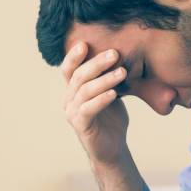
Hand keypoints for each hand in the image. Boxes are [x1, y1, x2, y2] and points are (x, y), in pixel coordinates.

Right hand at [61, 42, 128, 167]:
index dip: (73, 56)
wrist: (112, 148)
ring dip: (104, 80)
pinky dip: (101, 99)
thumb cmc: (111, 118)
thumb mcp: (110, 93)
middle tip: (114, 54)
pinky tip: (114, 93)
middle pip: (78, 76)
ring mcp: (72, 113)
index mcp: (73, 90)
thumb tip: (120, 53)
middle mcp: (69, 99)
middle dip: (96, 63)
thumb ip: (108, 77)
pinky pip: (88, 109)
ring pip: (85, 91)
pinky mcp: (80, 125)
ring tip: (122, 72)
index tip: (85, 42)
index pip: (69, 69)